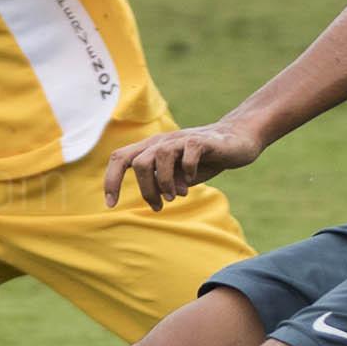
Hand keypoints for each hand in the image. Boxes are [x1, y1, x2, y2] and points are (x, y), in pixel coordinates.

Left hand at [103, 121, 263, 210]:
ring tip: (177, 195)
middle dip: (146, 190)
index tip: (111, 205)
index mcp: (151, 149)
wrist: (235, 141)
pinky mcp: (200, 141)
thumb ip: (162, 184)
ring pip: (158, 158)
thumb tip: (153, 200)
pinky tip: (193, 180)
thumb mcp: (177, 176)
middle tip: (159, 206)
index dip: (111, 180)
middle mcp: (161, 142)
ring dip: (165, 182)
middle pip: (138, 163)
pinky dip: (187, 172)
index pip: (120, 158)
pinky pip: (187, 154)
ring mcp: (180, 139)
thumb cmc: (202, 160)